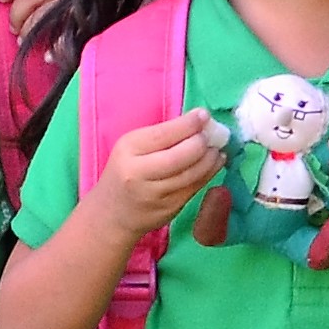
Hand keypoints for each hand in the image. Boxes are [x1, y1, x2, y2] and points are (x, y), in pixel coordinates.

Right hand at [85, 108, 225, 238]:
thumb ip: (161, 135)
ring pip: (191, 174)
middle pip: (179, 156)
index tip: (205, 115)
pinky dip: (209, 173)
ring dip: (210, 159)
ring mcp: (155, 195)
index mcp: (128, 150)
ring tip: (218, 148)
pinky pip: (194, 188)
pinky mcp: (169, 209)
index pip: (163, 135)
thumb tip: (198, 120)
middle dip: (201, 143)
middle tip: (212, 134)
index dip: (188, 124)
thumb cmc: (124, 171)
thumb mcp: (131, 147)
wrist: (111, 213)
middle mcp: (139, 173)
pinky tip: (216, 163)